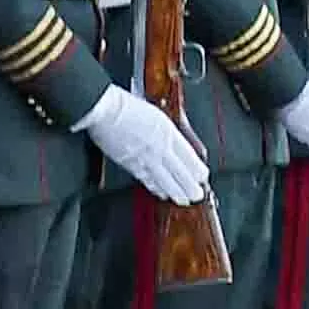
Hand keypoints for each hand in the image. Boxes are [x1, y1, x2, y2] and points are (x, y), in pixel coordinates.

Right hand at [75, 85, 211, 204]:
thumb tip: (177, 143)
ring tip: (184, 200)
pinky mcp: (130, 165)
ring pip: (166, 181)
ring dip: (177, 193)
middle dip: (191, 186)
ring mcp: (145, 158)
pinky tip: (162, 193)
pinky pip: (147, 180)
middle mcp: (160, 147)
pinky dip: (156, 189)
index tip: (202, 177)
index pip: (190, 157)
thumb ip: (167, 132)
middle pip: (181, 172)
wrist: (105, 110)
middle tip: (198, 195)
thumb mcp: (157, 115)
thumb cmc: (127, 108)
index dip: (198, 170)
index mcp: (168, 133)